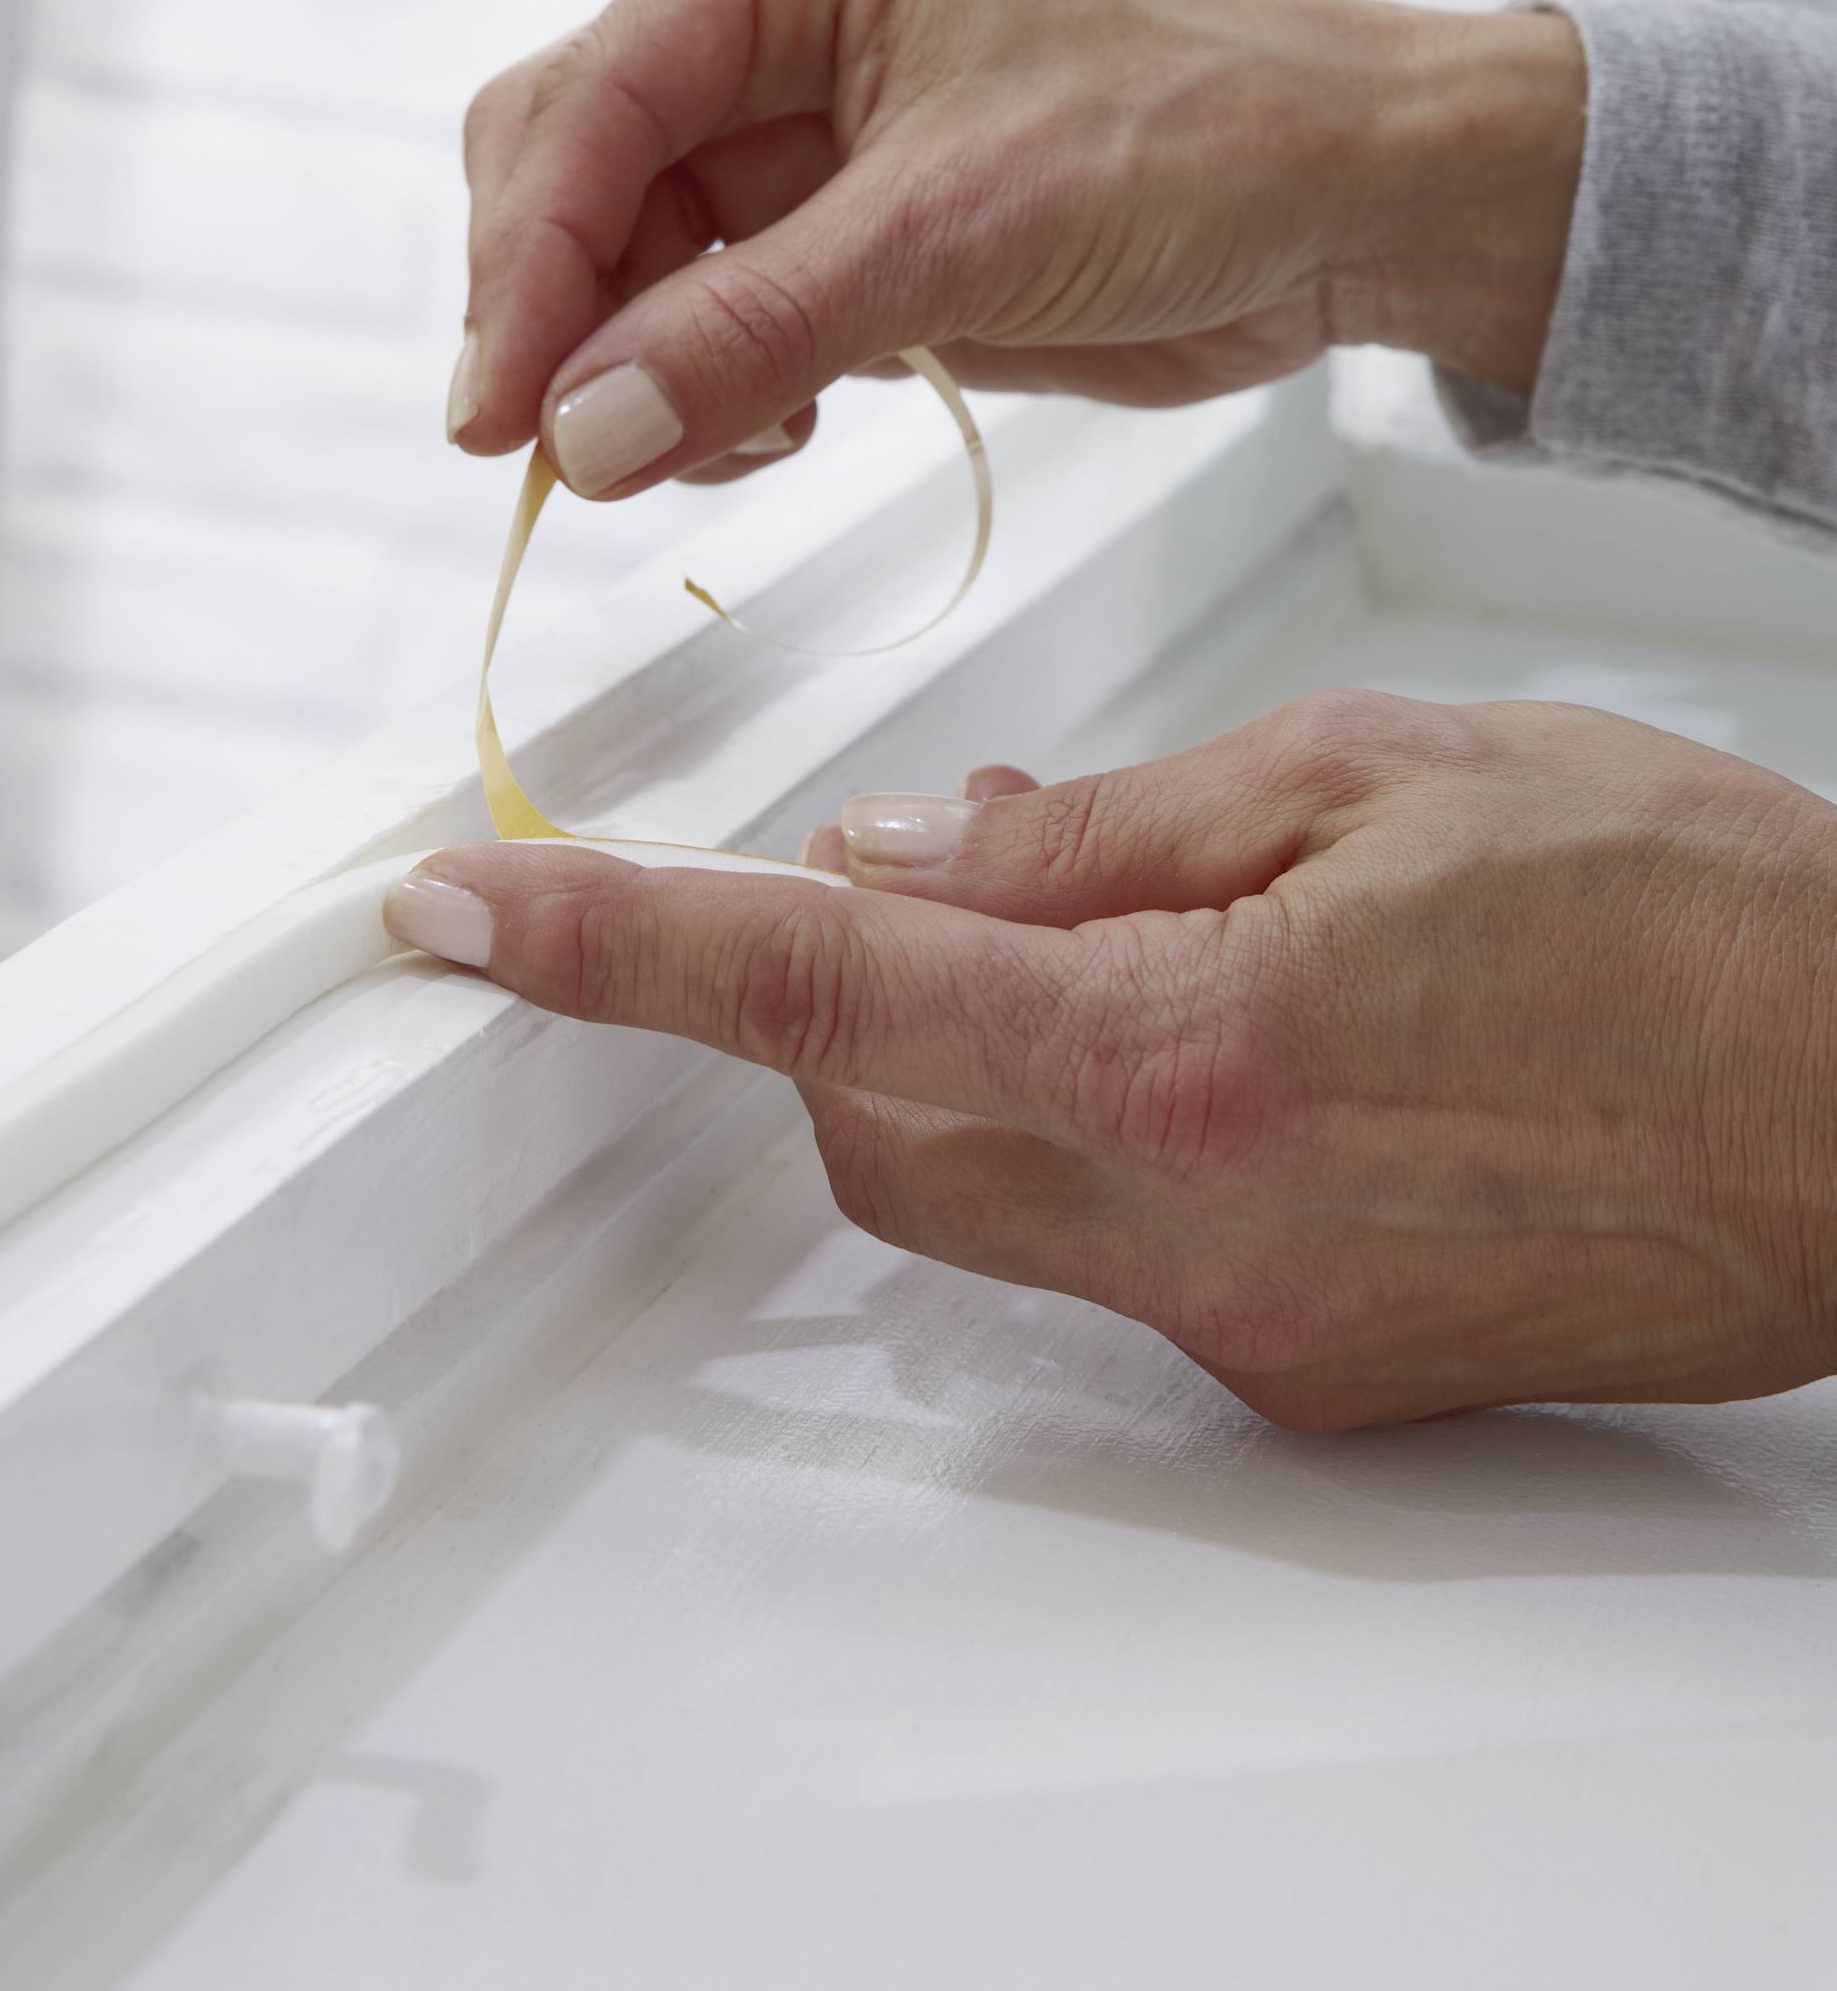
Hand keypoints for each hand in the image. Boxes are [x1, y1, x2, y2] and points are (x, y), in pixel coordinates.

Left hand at [383, 698, 1836, 1427]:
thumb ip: (1101, 828)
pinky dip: (1094, 1119)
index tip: (463, 918)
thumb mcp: (1368, 770)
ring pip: (981, 1187)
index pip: (818, 995)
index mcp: (1186, 1050)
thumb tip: (899, 854)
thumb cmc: (1673, 909)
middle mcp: (1191, 1228)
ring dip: (967, 1051)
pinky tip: (1222, 1024)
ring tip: (1118, 919)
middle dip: (828, 991)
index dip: (615, 951)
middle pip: (868, 1118)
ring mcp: (1246, 1324)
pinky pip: (1113, 1242)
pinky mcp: (1306, 1367)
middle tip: (913, 860)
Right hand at [447, 0, 1584, 494]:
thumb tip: (576, 433)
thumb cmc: (1200, 139)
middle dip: (567, 321)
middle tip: (577, 460)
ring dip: (637, 376)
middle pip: (566, 174)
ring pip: (615, 264)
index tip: (495, 418)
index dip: (523, 266)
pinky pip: (691, 320)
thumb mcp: (963, 233)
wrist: (1348, 198)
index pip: (584, 101)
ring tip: (741, 441)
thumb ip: (752, 334)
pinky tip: (772, 429)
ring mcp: (783, 123)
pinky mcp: (820, 224)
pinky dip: (699, 395)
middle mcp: (760, 9)